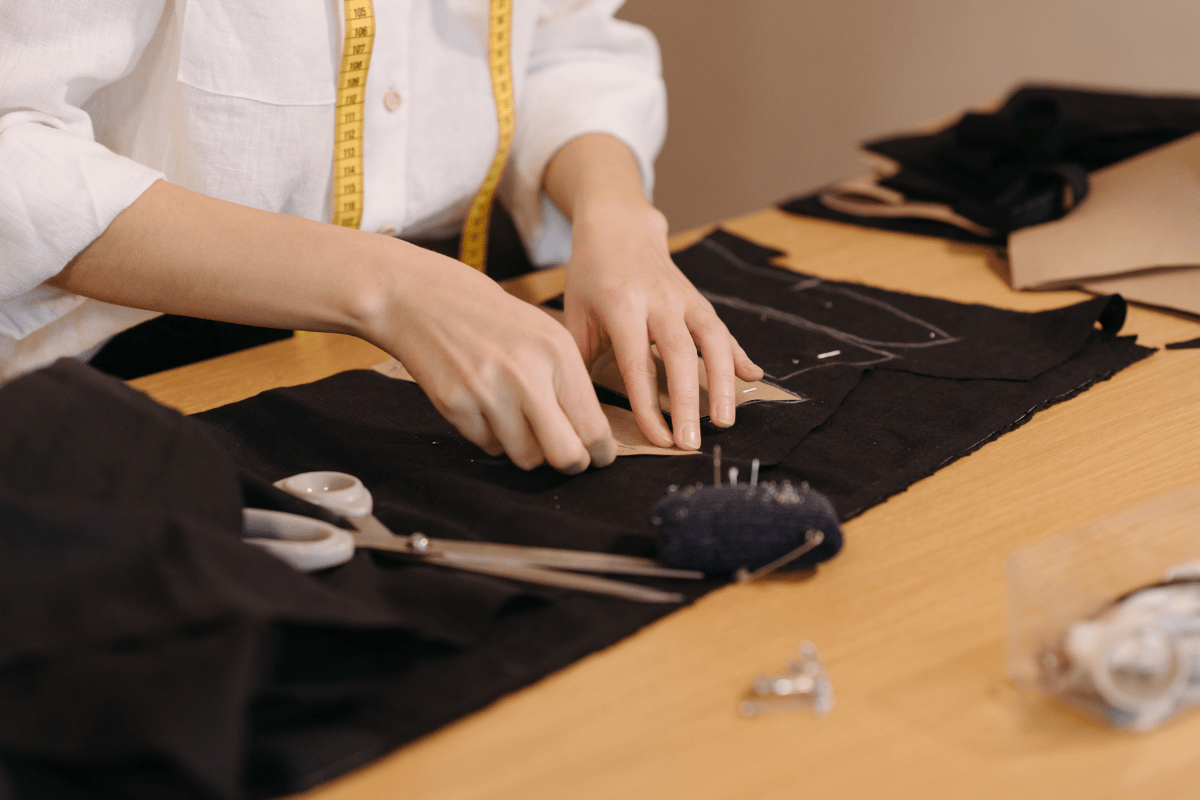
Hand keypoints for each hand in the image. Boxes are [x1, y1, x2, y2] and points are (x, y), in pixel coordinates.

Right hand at [367, 243, 616, 472]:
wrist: (421, 299)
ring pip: (526, 458)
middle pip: (565, 456)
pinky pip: (489, 446)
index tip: (598, 456)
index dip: (600, 452)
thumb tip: (591, 435)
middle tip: (568, 460)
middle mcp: (526, 374)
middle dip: (571, 464)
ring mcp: (488, 392)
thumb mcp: (543, 334)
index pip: (593, 426)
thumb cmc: (490, 318)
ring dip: (527, 448)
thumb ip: (568, 381)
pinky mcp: (456, 406)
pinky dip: (492, 436)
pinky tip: (483, 404)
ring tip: (518, 418)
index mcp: (557, 352)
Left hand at [563, 201, 761, 449]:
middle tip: (693, 443)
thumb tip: (581, 407)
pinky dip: (739, 354)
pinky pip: (723, 330)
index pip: (638, 364)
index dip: (650, 406)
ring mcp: (684, 298)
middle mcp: (659, 301)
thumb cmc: (591, 277)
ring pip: (712, 340)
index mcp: (622, 306)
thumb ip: (580, 357)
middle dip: (688, 402)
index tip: (659, 439)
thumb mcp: (575, 313)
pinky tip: (753, 377)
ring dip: (723, 383)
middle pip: (681, 355)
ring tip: (725, 421)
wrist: (618, 227)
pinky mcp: (699, 300)